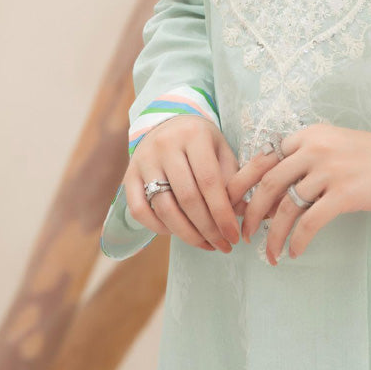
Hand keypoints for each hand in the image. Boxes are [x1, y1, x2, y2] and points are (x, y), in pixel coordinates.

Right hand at [123, 115, 242, 251]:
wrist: (169, 123)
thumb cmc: (202, 142)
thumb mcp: (221, 150)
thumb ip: (231, 180)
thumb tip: (240, 215)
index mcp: (194, 134)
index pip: (209, 181)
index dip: (222, 213)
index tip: (234, 236)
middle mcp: (165, 145)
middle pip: (187, 197)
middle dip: (207, 228)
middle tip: (223, 246)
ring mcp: (144, 160)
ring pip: (164, 207)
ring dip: (186, 233)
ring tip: (206, 245)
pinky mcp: (129, 174)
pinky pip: (139, 210)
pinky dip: (158, 228)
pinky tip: (177, 232)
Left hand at [225, 123, 370, 263]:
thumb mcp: (334, 147)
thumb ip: (305, 161)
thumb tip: (272, 193)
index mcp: (308, 135)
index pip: (263, 159)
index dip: (241, 184)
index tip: (230, 205)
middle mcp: (314, 149)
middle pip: (267, 183)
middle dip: (249, 213)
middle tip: (243, 234)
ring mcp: (329, 170)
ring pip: (285, 207)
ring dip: (272, 235)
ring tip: (269, 254)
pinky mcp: (345, 193)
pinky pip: (310, 222)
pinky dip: (297, 241)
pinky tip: (294, 253)